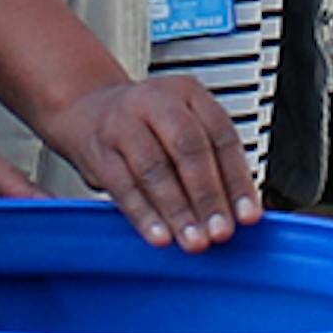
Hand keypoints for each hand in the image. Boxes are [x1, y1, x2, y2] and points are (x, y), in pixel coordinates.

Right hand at [39, 71, 254, 245]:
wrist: (85, 111)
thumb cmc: (144, 125)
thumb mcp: (181, 127)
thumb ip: (210, 162)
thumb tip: (238, 210)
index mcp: (188, 93)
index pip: (221, 136)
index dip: (238, 180)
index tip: (248, 215)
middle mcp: (156, 102)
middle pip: (188, 148)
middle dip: (208, 196)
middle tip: (220, 231)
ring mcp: (123, 124)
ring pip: (155, 169)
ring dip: (178, 211)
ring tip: (193, 240)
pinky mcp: (98, 150)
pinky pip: (124, 186)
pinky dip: (145, 215)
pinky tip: (160, 235)